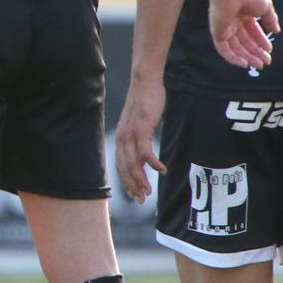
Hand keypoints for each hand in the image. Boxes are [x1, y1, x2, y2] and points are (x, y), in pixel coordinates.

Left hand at [112, 73, 167, 200]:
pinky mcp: (142, 127)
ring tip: (149, 191)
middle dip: (133, 186)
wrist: (145, 82)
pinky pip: (145, 150)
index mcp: (122, 137)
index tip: (136, 195)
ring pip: (133, 163)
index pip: (121, 165)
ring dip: (141, 179)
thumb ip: (140, 138)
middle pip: (125, 168)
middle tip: (142, 200)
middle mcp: (123, 137)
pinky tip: (162, 170)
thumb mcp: (141, 124)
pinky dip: (152, 162)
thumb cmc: (146, 102)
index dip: (127, 182)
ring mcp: (131, 133)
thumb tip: (144, 154)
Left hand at [209, 0, 277, 71]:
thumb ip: (270, 20)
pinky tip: (244, 63)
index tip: (270, 50)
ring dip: (247, 57)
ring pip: (235, 47)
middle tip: (266, 62)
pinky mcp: (217, 32)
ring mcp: (224, 28)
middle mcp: (233, 22)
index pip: (252, 32)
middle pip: (244, 41)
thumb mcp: (266, 8)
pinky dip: (232, 57)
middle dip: (255, 52)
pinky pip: (223, 49)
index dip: (261, 42)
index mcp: (243, 15)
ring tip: (259, 64)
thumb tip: (276, 31)